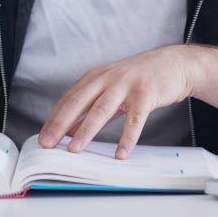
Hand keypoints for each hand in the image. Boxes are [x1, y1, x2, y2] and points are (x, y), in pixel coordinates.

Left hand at [38, 45, 196, 158]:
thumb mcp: (114, 89)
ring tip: (75, 149)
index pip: (70, 98)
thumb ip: (94, 108)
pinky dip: (127, 137)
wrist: (175, 63)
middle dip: (61, 123)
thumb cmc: (142, 77)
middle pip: (79, 101)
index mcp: (97, 77)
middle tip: (48, 143)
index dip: (54, 117)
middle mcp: (108, 78)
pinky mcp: (146, 93)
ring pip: (102, 109)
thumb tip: (73, 130)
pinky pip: (135, 118)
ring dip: (86, 130)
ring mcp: (127, 85)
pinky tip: (120, 153)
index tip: (42, 136)